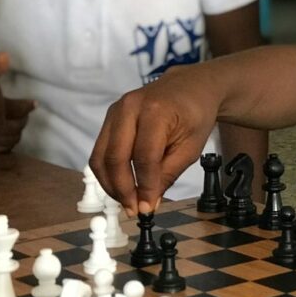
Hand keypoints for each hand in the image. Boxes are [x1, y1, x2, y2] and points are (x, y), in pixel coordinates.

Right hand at [0, 52, 35, 153]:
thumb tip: (6, 56)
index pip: (17, 109)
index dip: (28, 106)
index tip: (34, 103)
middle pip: (15, 128)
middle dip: (23, 121)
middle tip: (26, 115)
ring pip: (8, 142)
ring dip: (16, 134)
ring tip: (17, 125)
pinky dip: (5, 146)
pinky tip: (5, 138)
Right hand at [90, 65, 220, 215]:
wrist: (190, 87)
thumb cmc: (195, 115)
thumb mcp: (191, 147)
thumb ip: (168, 174)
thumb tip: (148, 203)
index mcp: (156, 111)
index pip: (144, 157)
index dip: (144, 186)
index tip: (147, 208)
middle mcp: (130, 107)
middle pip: (115, 157)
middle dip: (122, 189)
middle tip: (133, 210)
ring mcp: (116, 109)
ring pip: (101, 156)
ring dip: (110, 184)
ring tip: (127, 201)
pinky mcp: (110, 116)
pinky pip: (100, 150)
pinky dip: (108, 172)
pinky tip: (121, 186)